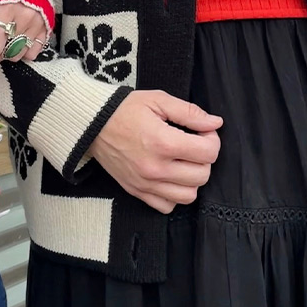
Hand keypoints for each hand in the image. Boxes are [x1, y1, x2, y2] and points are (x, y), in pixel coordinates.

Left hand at [0, 3, 46, 61]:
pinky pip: (35, 50)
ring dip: (8, 50)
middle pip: (7, 52)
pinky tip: (16, 38)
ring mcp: (38, 23)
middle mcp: (26, 19)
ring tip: (2, 36)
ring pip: (21, 53)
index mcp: (6, 10)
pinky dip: (24, 49)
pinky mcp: (47, 24)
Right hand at [90, 89, 221, 213]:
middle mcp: (156, 168)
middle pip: (202, 175)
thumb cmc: (123, 109)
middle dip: (204, 158)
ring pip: (189, 195)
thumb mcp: (157, 100)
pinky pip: (167, 206)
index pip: (208, 153)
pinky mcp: (136, 191)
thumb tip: (215, 123)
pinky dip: (173, 194)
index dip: (212, 139)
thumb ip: (189, 112)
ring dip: (192, 179)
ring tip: (182, 162)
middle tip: (193, 144)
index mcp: (163, 142)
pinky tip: (169, 176)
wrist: (91, 123)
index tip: (203, 132)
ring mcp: (146, 183)